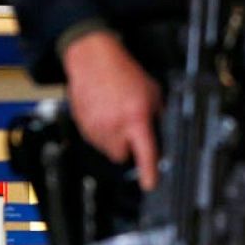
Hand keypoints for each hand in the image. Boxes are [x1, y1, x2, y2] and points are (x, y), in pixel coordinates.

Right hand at [61, 31, 161, 190]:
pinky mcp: (83, 126)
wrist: (93, 61)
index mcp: (136, 118)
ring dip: (112, 140)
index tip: (149, 184)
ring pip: (106, 149)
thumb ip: (157, 115)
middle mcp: (115, 126)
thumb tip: (161, 134)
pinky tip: (103, 114)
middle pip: (122, 156)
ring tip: (114, 117)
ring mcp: (96, 128)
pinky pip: (94, 140)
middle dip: (126, 149)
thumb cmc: (122, 72)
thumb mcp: (152, 92)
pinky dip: (100, 133)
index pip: (145, 152)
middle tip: (129, 133)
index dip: (148, 171)